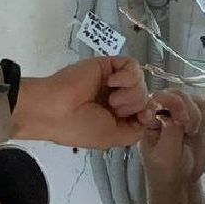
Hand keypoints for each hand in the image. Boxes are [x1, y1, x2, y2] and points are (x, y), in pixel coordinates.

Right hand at [13, 57, 151, 149]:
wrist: (56, 110)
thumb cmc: (81, 127)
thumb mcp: (113, 138)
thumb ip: (136, 130)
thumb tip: (148, 114)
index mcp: (116, 117)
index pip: (144, 111)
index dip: (148, 113)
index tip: (142, 116)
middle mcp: (116, 98)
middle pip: (145, 96)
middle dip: (135, 105)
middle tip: (113, 108)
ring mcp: (112, 81)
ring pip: (141, 81)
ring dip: (130, 93)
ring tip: (111, 98)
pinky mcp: (108, 64)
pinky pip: (132, 65)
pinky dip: (127, 76)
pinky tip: (112, 83)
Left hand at [140, 89, 204, 203]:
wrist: (180, 180)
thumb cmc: (165, 170)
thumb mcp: (164, 155)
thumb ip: (171, 132)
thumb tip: (179, 112)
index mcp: (150, 117)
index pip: (160, 97)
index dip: (174, 104)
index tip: (181, 122)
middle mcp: (165, 110)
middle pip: (181, 95)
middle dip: (190, 112)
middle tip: (190, 132)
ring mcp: (183, 112)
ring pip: (198, 99)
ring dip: (202, 115)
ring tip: (195, 133)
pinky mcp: (199, 116)